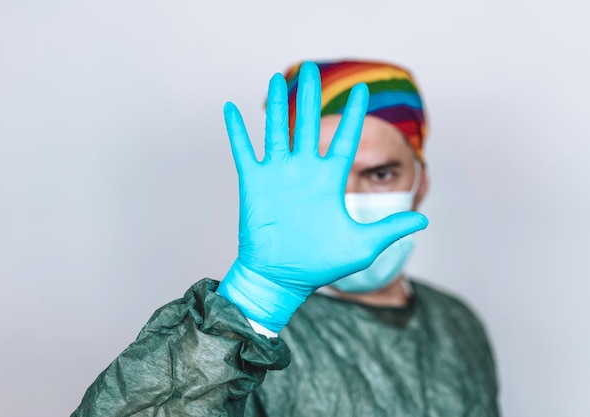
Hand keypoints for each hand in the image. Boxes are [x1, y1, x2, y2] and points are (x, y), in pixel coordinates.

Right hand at [217, 62, 427, 332]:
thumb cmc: (321, 265)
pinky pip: (243, 150)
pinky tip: (230, 109)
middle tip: (312, 70)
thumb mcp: (362, 245)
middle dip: (310, 97)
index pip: (345, 140)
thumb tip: (424, 219)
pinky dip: (236, 130)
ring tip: (277, 78)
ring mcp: (278, 175)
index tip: (362, 91)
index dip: (354, 116)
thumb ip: (391, 228)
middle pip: (309, 126)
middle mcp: (304, 172)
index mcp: (329, 181)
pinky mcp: (254, 182)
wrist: (282, 277)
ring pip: (277, 130)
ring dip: (277, 105)